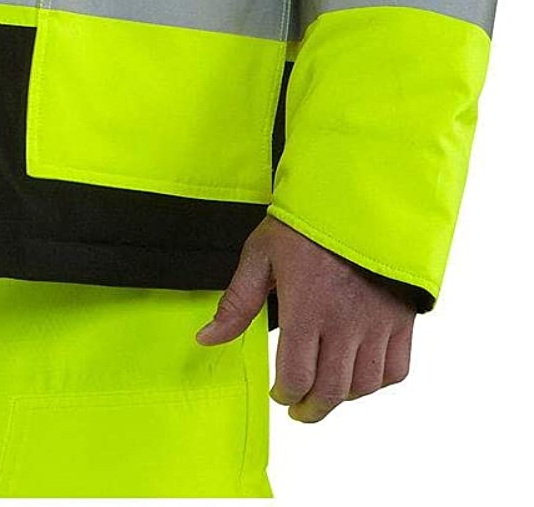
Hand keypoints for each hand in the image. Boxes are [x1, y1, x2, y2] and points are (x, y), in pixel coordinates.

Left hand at [195, 214, 415, 422]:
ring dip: (342, 397)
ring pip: (364, 386)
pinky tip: (358, 375)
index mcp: (306, 309)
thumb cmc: (303, 225)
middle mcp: (344, 323)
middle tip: (299, 408)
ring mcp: (377, 324)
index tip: (278, 393)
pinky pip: (395, 370)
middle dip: (311, 408)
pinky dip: (376, 382)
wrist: (356, 199)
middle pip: (331, 391)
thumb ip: (236, 303)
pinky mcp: (401, 319)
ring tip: (325, 391)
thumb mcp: (260, 256)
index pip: (296, 376)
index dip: (285, 394)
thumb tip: (207, 338)